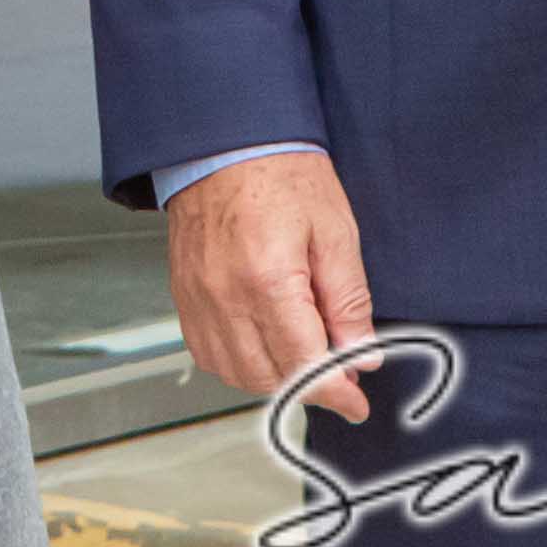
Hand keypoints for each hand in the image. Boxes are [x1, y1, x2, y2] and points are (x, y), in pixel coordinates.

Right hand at [168, 151, 383, 418]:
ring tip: (305, 360)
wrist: (224, 143)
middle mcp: (225, 297)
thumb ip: (349, 301)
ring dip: (275, 381)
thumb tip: (361, 355)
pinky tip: (265, 348)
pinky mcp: (184, 296)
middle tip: (340, 377)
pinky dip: (240, 364)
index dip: (336, 392)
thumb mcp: (335, 232)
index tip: (356, 403)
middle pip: (270, 378)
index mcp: (268, 280)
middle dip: (310, 389)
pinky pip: (209, 354)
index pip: (304, 364)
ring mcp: (199, 300)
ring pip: (237, 373)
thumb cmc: (281, 174)